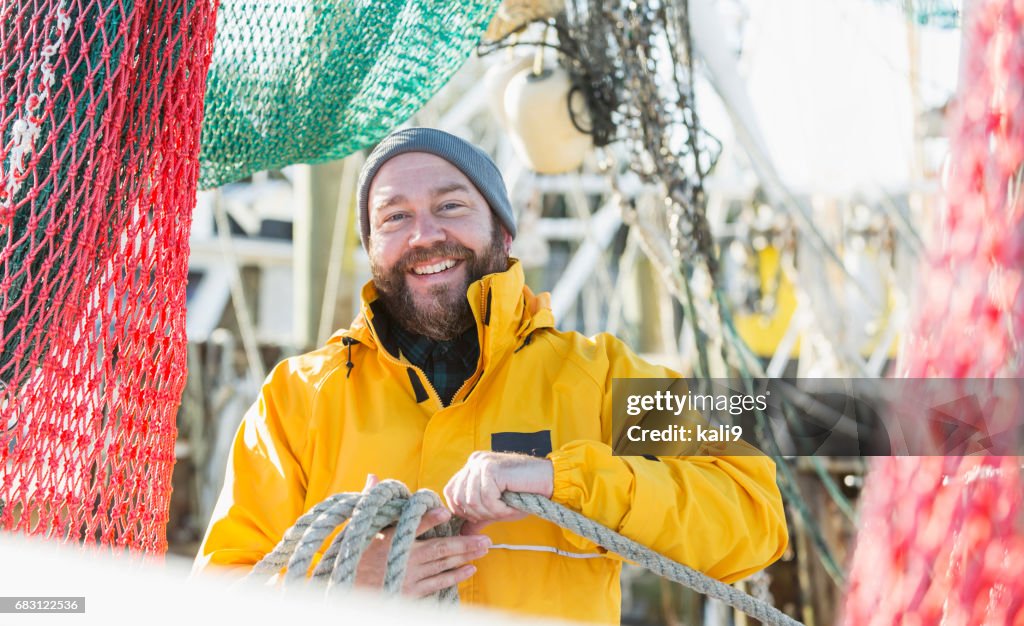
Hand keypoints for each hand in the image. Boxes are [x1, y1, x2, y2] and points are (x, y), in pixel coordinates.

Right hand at [354, 475, 490, 597]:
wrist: (348, 590)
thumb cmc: (355, 555)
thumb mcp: (359, 528)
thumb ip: (369, 501)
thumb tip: (373, 476)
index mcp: (389, 540)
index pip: (412, 526)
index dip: (429, 519)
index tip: (445, 511)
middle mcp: (402, 558)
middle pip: (438, 549)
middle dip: (463, 543)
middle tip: (486, 539)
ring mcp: (409, 577)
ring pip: (442, 565)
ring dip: (464, 557)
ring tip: (483, 549)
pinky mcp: (411, 592)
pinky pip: (437, 583)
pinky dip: (454, 576)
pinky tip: (470, 569)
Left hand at [443, 452, 553, 534]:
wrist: (549, 480)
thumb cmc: (525, 493)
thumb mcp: (496, 507)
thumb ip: (477, 517)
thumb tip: (461, 534)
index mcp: (472, 466)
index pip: (451, 492)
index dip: (461, 510)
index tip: (481, 517)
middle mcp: (474, 462)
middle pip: (458, 497)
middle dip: (477, 514)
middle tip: (498, 514)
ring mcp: (482, 463)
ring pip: (471, 500)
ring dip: (491, 512)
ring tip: (507, 510)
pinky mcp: (491, 468)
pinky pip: (486, 499)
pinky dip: (499, 509)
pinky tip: (512, 506)